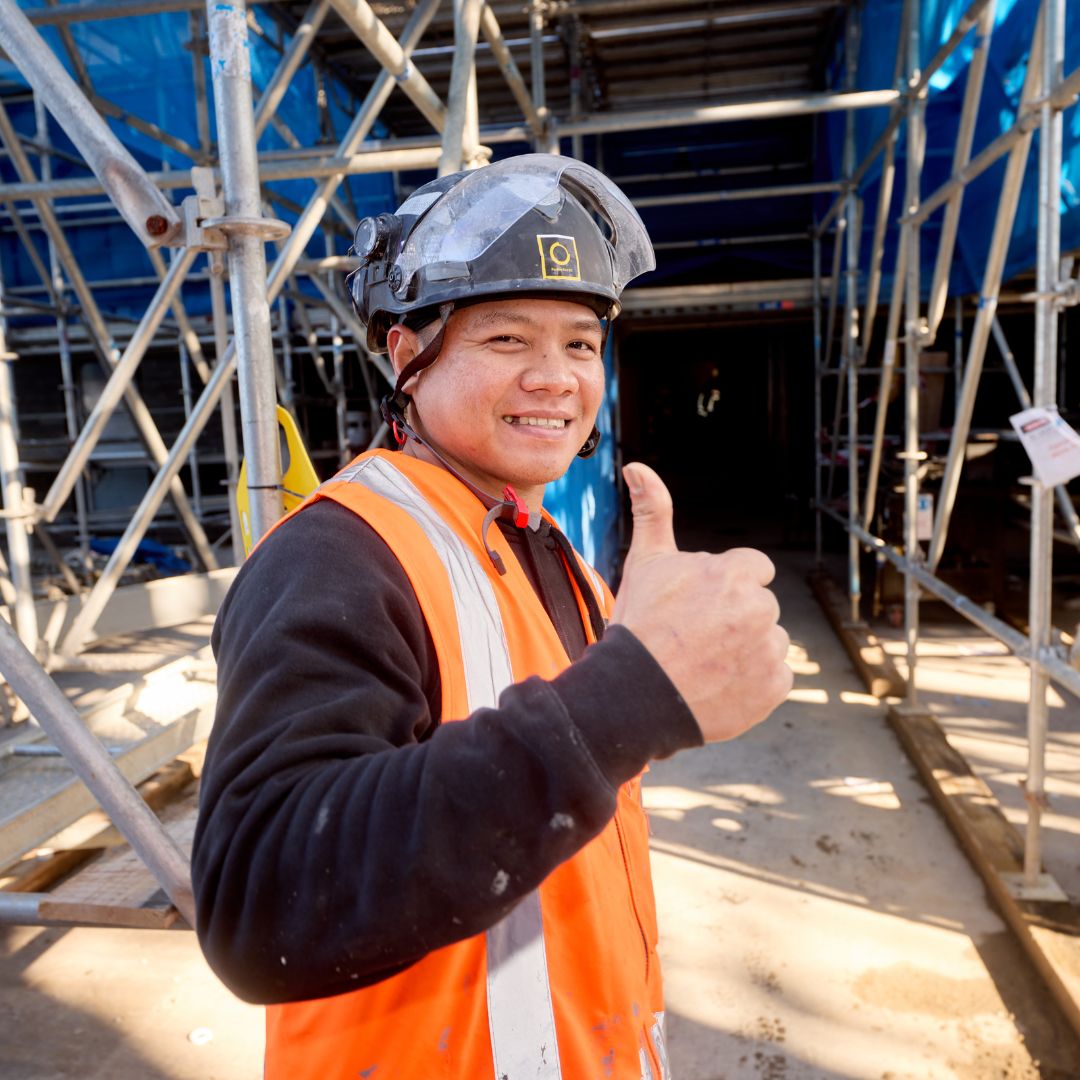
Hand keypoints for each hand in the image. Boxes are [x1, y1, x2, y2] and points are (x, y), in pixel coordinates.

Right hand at [611, 463, 792, 742]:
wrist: (632, 696)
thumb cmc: (638, 625)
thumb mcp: (645, 563)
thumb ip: (653, 511)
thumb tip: (636, 466)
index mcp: (735, 573)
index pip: (753, 570)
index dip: (726, 587)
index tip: (701, 606)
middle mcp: (760, 607)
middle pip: (760, 606)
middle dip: (736, 619)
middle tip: (696, 639)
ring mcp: (769, 650)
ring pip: (769, 641)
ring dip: (747, 650)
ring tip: (706, 664)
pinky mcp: (775, 687)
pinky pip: (776, 677)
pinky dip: (755, 683)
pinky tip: (721, 685)